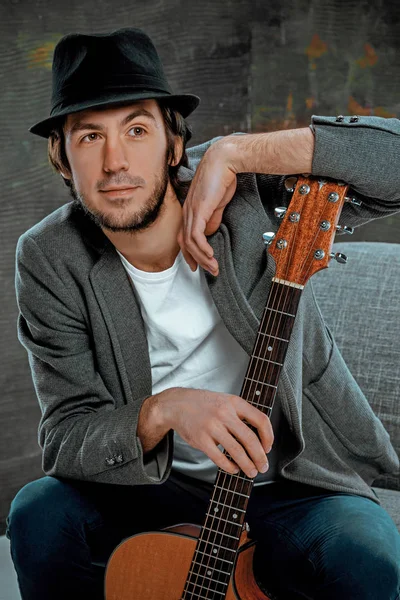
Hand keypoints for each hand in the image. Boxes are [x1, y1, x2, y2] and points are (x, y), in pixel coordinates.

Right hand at [160, 387, 273, 478]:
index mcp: (234, 402)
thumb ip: (241, 414)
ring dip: (248, 465)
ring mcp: (212, 427)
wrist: (176, 404)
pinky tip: (234, 468)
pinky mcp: (201, 440)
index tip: (268, 447)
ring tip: (252, 471)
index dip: (268, 437)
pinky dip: (230, 467)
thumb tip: (260, 439)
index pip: (260, 420)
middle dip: (260, 457)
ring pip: (236, 451)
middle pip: (250, 439)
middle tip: (263, 466)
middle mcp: (224, 413)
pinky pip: (220, 458)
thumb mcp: (225, 401)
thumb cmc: (204, 404)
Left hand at [177, 139, 237, 276]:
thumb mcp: (217, 204)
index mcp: (190, 211)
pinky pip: (196, 235)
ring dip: (202, 257)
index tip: (198, 266)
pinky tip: (210, 255)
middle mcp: (187, 212)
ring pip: (190, 242)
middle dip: (197, 260)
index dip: (189, 254)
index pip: (184, 237)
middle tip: (209, 271)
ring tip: (213, 267)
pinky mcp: (198, 210)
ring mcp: (191, 211)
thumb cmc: (221, 179)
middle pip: (185, 243)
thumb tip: (210, 232)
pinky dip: (202, 248)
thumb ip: (212, 218)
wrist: (224, 162)